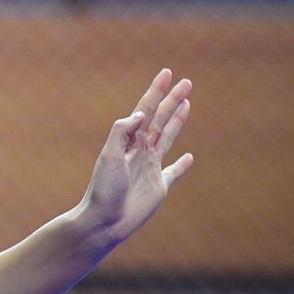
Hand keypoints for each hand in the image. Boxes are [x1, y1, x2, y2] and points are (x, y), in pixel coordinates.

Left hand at [80, 69, 194, 243]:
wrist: (104, 221)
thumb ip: (122, 132)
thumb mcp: (109, 155)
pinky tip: (190, 157)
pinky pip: (174, 172)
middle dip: (173, 100)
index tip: (167, 73)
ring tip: (187, 104)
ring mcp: (151, 168)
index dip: (156, 91)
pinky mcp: (159, 187)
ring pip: (168, 138)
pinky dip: (183, 165)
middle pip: (160, 119)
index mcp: (129, 140)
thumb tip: (141, 113)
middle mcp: (141, 150)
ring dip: (178, 121)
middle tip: (187, 82)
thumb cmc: (103, 188)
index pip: (145, 109)